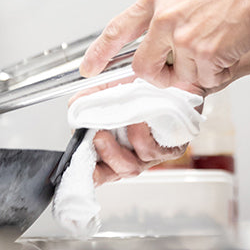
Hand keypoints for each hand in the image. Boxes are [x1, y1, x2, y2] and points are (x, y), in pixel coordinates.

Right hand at [68, 77, 191, 185]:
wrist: (175, 75)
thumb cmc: (143, 86)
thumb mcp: (111, 89)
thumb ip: (90, 98)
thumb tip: (73, 106)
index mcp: (117, 146)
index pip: (101, 171)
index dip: (90, 174)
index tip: (82, 169)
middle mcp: (135, 154)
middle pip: (118, 172)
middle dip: (106, 156)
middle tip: (99, 137)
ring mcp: (154, 153)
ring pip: (135, 165)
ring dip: (123, 147)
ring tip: (120, 124)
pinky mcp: (173, 146)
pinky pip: (156, 150)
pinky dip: (144, 136)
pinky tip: (141, 120)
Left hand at [78, 0, 249, 92]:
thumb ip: (166, 13)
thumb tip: (157, 42)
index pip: (118, 28)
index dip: (99, 52)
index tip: (88, 69)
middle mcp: (164, 18)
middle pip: (143, 68)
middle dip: (159, 77)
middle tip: (177, 72)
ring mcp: (183, 38)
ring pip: (179, 79)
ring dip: (198, 73)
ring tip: (218, 48)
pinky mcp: (205, 54)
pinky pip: (205, 81)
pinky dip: (218, 74)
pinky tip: (229, 51)